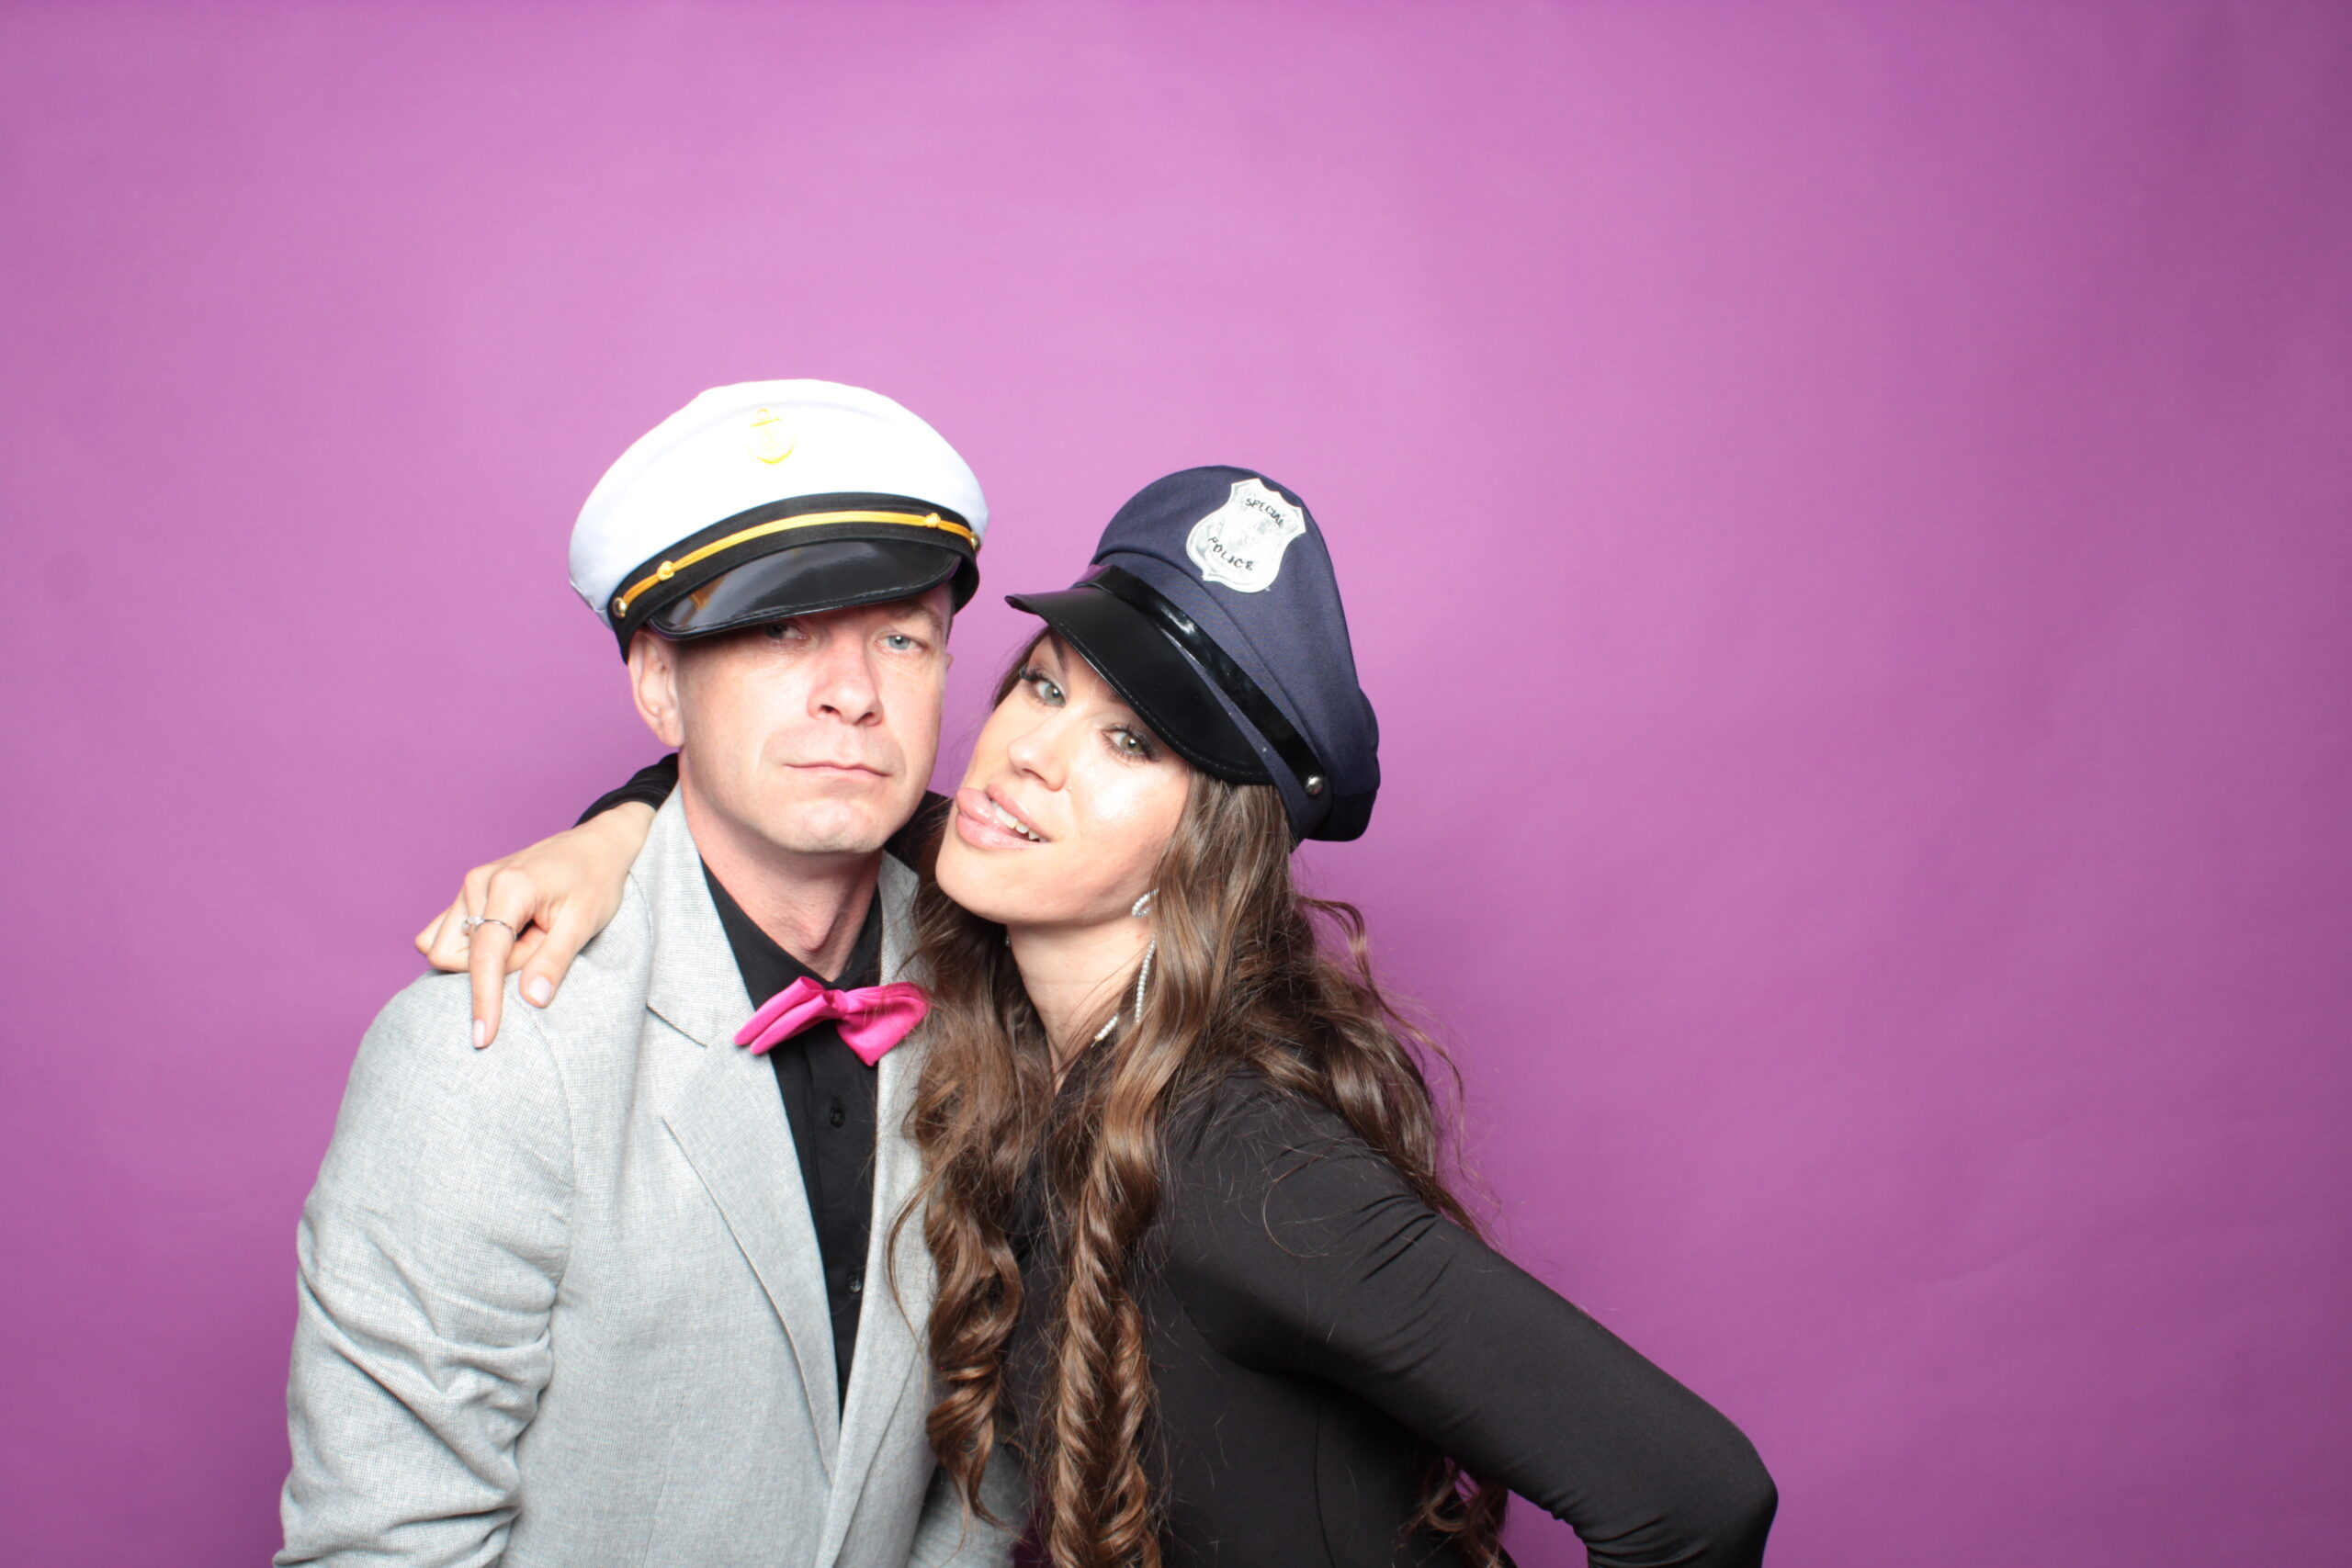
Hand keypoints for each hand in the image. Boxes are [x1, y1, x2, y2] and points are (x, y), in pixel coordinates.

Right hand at [415, 803, 656, 1046]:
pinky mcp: (468, 893)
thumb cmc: (596, 881)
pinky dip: (476, 947)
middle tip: (541, 945)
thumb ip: (554, 961)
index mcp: (508, 887)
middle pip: (456, 957)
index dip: (483, 1000)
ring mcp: (469, 885)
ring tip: (532, 935)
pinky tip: (511, 935)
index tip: (484, 1037)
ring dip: (490, 957)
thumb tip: (531, 1000)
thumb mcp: (585, 922)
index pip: (484, 956)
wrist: (597, 846)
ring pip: (449, 948)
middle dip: (497, 968)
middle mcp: (478, 882)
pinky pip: (446, 935)